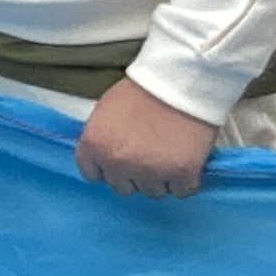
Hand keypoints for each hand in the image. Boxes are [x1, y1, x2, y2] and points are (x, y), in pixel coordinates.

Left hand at [76, 77, 217, 197]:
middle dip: (132, 175)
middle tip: (146, 156)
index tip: (118, 161)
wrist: (178, 83)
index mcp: (94, 145)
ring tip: (167, 156)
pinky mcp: (182, 175)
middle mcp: (118, 163)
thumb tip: (104, 157)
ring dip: (159, 179)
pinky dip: (183, 180)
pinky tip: (184, 161)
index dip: (106, 167)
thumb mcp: (105, 112)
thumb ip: (101, 138)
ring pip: (152, 192)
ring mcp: (150, 171)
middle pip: (122, 187)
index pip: (91, 174)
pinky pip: (180, 191)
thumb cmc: (141, 91)